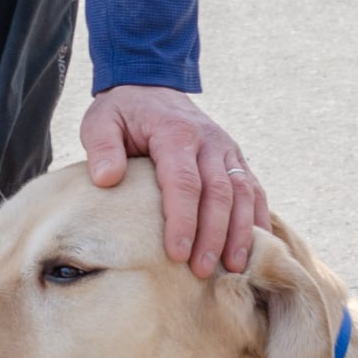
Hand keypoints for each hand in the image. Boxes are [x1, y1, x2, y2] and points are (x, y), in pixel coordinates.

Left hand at [80, 87, 267, 278]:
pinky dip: (257, 219)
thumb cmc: (124, 112)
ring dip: (240, 233)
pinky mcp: (236, 160)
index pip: (184, 182)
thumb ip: (102, 147)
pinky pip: (254, 190)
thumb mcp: (101, 121)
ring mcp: (227, 150)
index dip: (183, 220)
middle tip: (202, 272)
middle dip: (213, 236)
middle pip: (219, 193)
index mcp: (176, 133)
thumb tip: (106, 179)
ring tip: (234, 268)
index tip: (177, 254)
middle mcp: (209, 141)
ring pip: (243, 194)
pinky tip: (255, 248)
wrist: (152, 85)